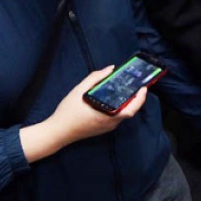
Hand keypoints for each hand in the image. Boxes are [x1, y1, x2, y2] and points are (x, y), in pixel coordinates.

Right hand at [21, 66, 148, 162]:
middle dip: (136, 99)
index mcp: (107, 116)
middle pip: (129, 111)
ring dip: (128, 103)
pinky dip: (119, 107)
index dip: (139, 99)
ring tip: (128, 89)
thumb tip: (110, 69)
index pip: (130, 109)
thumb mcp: (79, 90)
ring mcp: (107, 127)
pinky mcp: (103, 128)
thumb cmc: (68, 112)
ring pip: (123, 114)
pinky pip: (116, 117)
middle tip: (137, 86)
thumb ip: (95, 78)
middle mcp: (110, 123)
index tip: (143, 87)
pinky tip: (115, 98)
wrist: (58, 132)